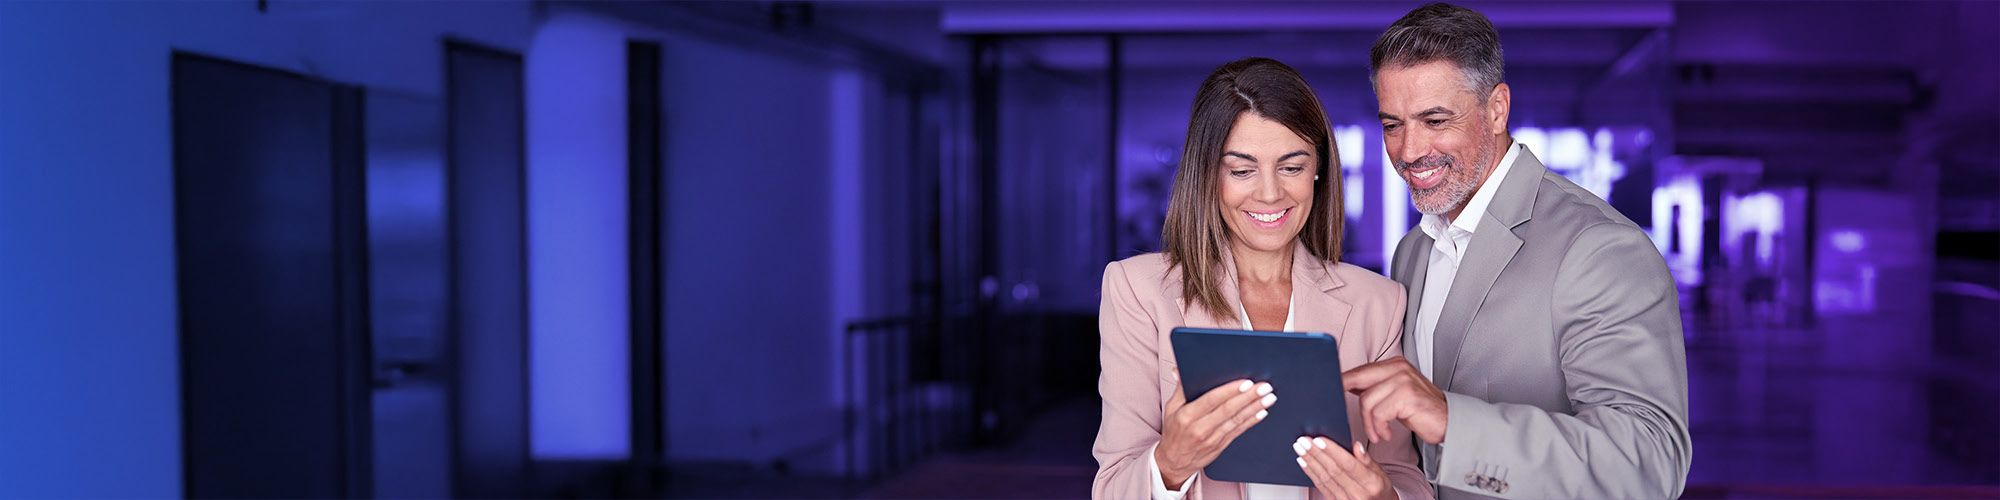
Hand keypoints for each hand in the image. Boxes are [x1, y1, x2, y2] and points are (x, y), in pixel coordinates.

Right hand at [1155, 369, 1275, 489]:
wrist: (1174, 462)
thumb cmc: (1174, 432)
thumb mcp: (1171, 408)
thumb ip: (1179, 388)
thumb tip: (1179, 370)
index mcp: (1187, 416)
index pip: (1211, 400)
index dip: (1230, 391)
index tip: (1246, 382)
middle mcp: (1200, 428)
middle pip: (1228, 410)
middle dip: (1249, 397)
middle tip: (1264, 387)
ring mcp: (1212, 438)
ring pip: (1236, 420)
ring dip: (1255, 408)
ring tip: (1268, 398)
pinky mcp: (1220, 445)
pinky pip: (1238, 431)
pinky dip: (1251, 421)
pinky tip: (1261, 413)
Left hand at [1295, 437, 1394, 499]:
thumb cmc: (1378, 488)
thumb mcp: (1380, 472)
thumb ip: (1367, 459)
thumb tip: (1357, 446)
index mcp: (1371, 483)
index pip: (1348, 464)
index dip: (1332, 451)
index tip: (1319, 440)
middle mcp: (1358, 494)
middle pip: (1333, 470)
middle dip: (1316, 454)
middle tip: (1304, 441)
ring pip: (1324, 478)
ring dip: (1310, 462)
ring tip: (1300, 449)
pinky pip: (1321, 486)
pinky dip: (1311, 473)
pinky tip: (1304, 462)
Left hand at [1342, 357, 1447, 443]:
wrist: (1449, 422)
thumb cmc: (1419, 411)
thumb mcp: (1394, 395)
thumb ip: (1374, 387)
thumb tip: (1345, 386)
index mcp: (1393, 364)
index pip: (1360, 370)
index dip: (1342, 382)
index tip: (1329, 393)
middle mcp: (1398, 368)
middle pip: (1357, 378)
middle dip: (1342, 395)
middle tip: (1336, 411)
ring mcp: (1403, 380)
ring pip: (1367, 401)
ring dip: (1369, 423)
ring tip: (1378, 433)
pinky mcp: (1407, 396)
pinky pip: (1379, 413)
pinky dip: (1379, 428)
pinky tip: (1386, 434)